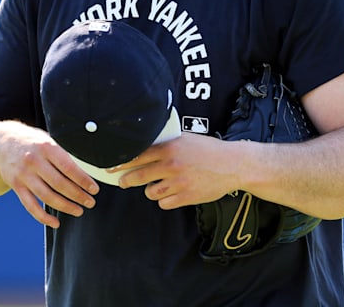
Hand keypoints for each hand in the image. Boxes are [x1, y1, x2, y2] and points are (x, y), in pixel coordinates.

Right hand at [0, 124, 99, 227]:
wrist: (0, 142)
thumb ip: (62, 155)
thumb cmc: (30, 141)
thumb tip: (83, 174)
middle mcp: (34, 161)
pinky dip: (43, 217)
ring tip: (78, 211)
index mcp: (46, 147)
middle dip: (78, 195)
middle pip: (59, 184)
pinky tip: (55, 223)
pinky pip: (30, 205)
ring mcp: (24, 175)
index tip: (94, 189)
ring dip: (65, 206)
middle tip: (90, 202)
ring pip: (47, 197)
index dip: (83, 181)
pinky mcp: (16, 186)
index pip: (69, 168)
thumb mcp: (47, 140)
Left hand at [113, 132, 243, 209]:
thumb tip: (143, 147)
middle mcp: (171, 165)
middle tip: (123, 182)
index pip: (136, 155)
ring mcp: (178, 182)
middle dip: (127, 181)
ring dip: (151, 190)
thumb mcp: (186, 139)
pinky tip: (171, 193)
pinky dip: (165, 200)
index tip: (111, 167)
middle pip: (137, 177)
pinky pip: (164, 203)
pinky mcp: (186, 197)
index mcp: (169, 148)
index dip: (120, 162)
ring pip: (150, 193)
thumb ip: (166, 143)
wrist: (233, 164)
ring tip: (157, 185)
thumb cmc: (209, 150)